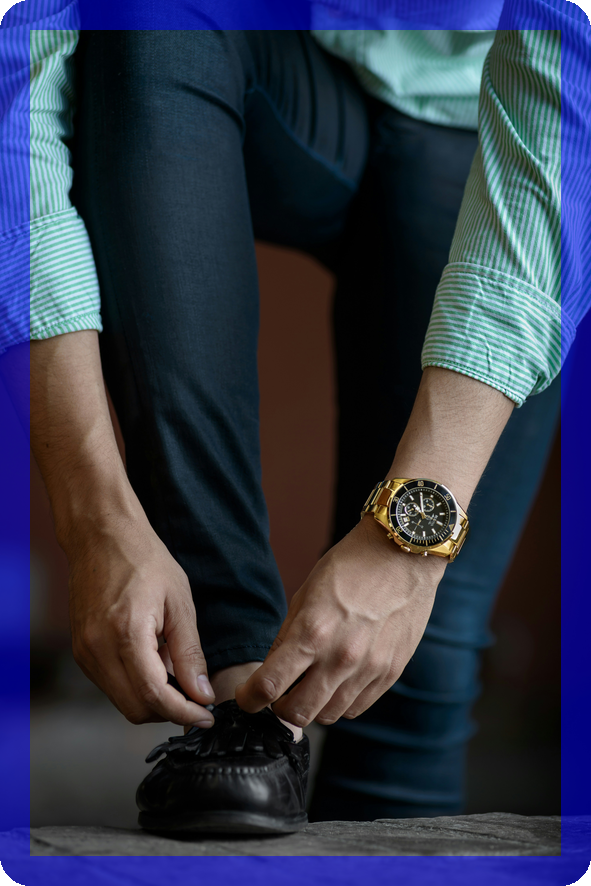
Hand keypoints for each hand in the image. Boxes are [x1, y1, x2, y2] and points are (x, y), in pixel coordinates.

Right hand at [68, 515, 215, 726]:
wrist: (101, 536)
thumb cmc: (143, 559)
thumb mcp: (179, 602)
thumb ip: (190, 652)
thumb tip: (202, 694)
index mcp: (125, 633)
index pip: (154, 696)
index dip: (184, 713)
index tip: (206, 716)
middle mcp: (97, 649)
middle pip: (135, 709)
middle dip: (170, 711)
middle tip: (197, 698)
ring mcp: (85, 652)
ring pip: (122, 701)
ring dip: (153, 698)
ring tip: (175, 668)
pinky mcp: (81, 651)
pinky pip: (111, 685)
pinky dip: (137, 684)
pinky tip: (155, 660)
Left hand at [235, 516, 446, 726]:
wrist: (402, 555)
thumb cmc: (351, 566)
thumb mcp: (306, 593)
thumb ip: (287, 635)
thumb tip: (272, 668)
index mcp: (313, 632)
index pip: (269, 685)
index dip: (249, 699)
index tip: (246, 698)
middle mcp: (340, 657)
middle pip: (298, 713)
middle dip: (279, 709)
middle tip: (278, 695)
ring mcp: (369, 669)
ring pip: (328, 715)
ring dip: (312, 706)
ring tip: (310, 685)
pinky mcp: (390, 672)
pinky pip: (357, 707)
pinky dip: (341, 702)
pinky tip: (337, 682)